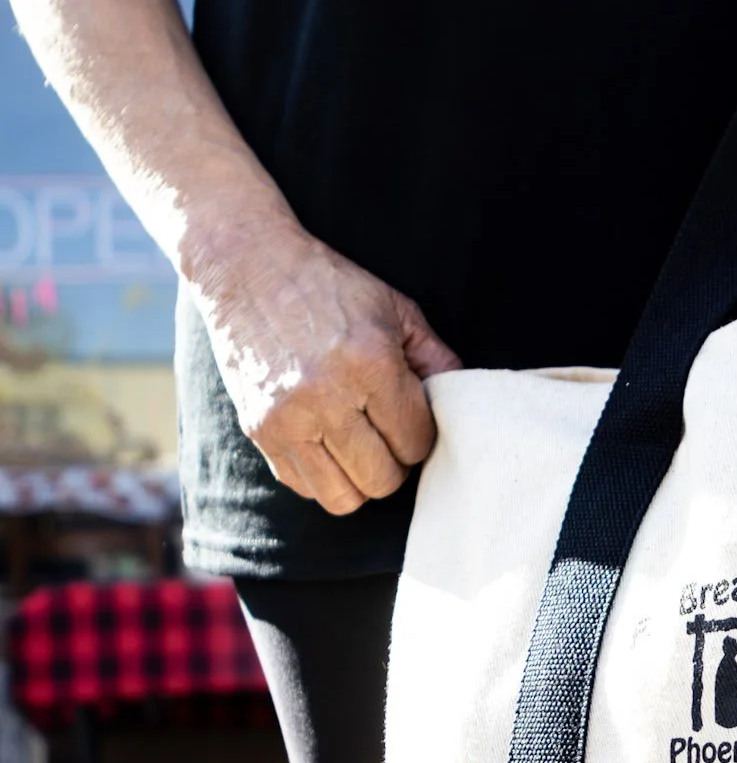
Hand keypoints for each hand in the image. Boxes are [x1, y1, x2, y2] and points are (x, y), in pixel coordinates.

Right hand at [188, 215, 462, 515]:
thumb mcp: (394, 308)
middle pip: (383, 479)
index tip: (411, 418)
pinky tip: (326, 443)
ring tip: (359, 447)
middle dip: (393, 462)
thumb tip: (464, 404)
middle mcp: (327, 396)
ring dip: (359, 478)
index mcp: (370, 363)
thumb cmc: (329, 286)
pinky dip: (322, 475)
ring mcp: (288, 418)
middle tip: (387, 435)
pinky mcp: (260, 431)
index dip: (420, 436)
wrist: (246, 265)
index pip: (415, 442)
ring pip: (344, 497)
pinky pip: (305, 487)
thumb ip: (436, 359)